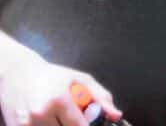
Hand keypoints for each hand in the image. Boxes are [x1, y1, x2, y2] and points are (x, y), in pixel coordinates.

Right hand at [0, 51, 119, 125]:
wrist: (18, 75)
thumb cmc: (52, 77)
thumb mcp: (80, 80)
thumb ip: (100, 97)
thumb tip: (117, 115)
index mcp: (58, 100)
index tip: (91, 125)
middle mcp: (40, 115)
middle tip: (73, 117)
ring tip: (60, 117)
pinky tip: (48, 120)